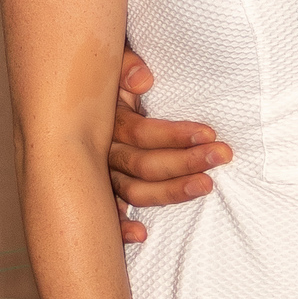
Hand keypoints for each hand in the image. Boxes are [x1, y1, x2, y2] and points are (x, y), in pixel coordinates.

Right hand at [111, 48, 231, 242]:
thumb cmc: (106, 76)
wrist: (73, 91)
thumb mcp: (112, 62)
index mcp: (106, 121)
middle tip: (222, 155)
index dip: (175, 135)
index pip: (142, 133)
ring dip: (170, 192)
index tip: (210, 133)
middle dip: (186, 161)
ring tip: (207, 186)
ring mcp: (99, 175)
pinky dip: (120, 227)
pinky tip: (141, 236)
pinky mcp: (101, 191)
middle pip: (143, 164)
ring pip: (134, 190)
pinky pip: (108, 213)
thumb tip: (143, 79)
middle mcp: (100, 151)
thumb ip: (125, 65)